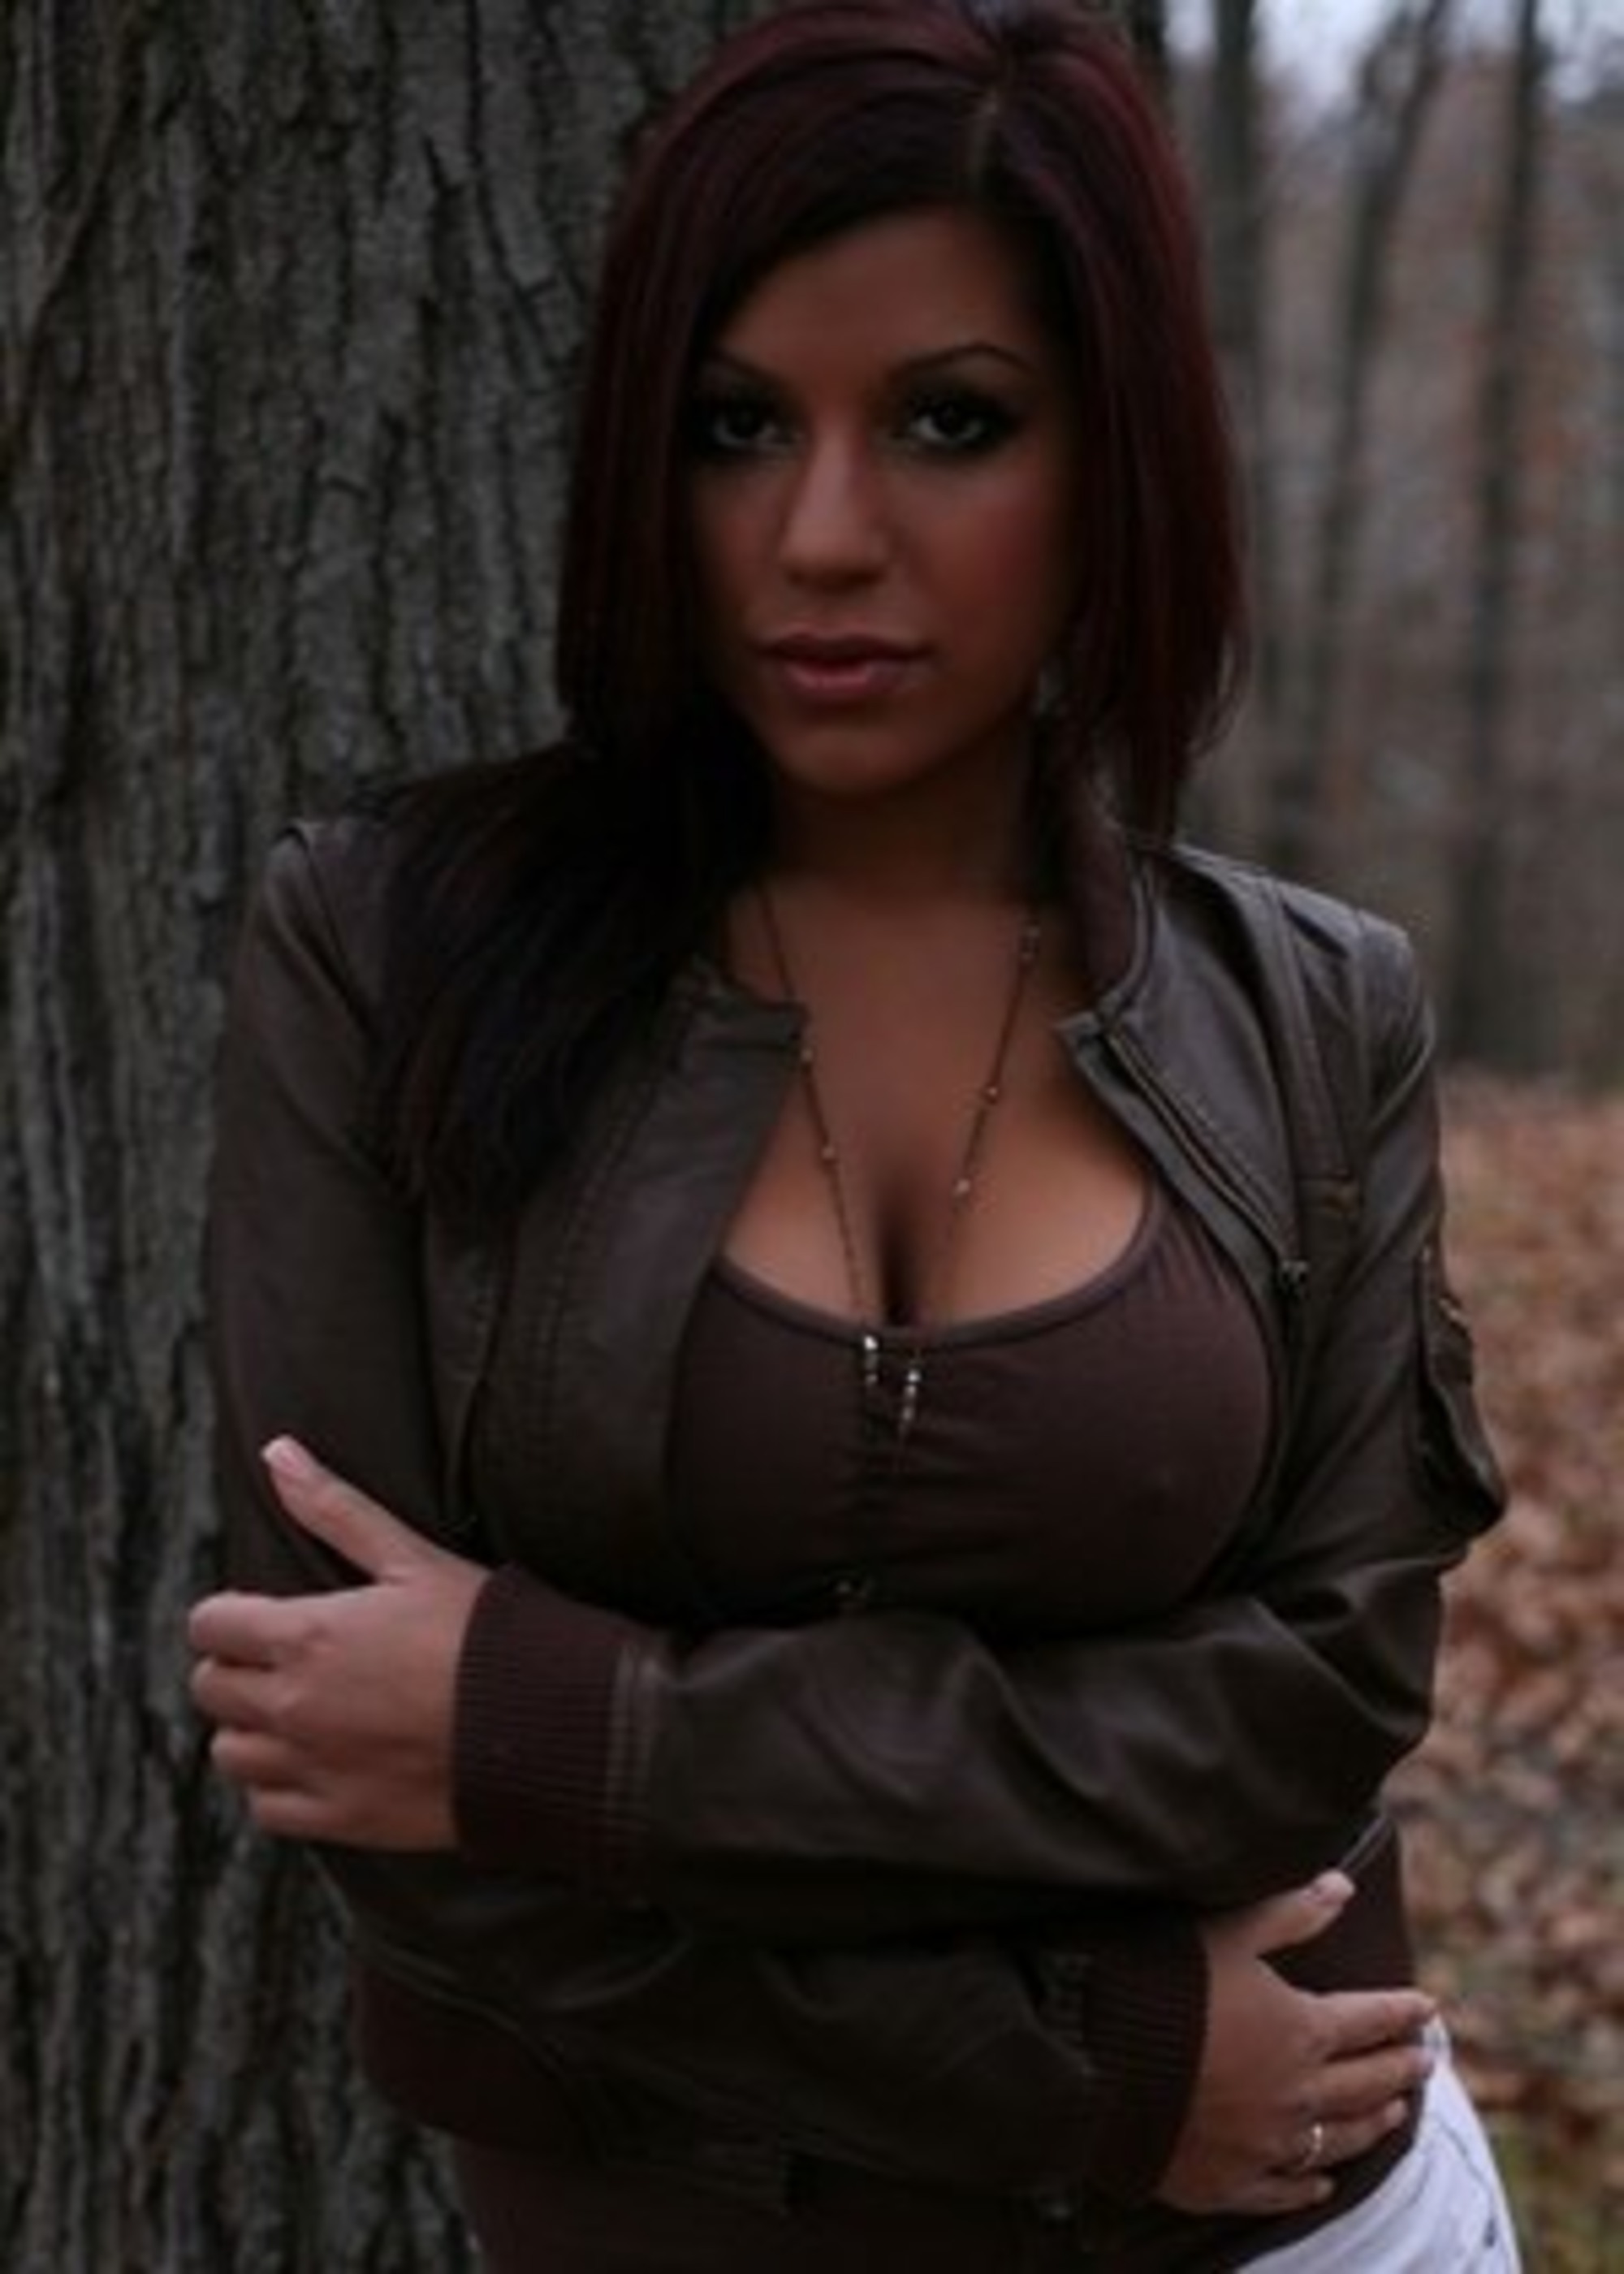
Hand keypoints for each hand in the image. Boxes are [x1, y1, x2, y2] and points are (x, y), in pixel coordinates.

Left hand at [188, 1438, 486, 1849]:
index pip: (210, 1624)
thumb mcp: (413, 1558)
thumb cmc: (486, 1632)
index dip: (231, 1614)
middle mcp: (293, 1706)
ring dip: (252, 1730)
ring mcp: (312, 1768)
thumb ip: (336, 1508)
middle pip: (210, 1689)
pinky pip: (267, 1808)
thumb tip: (277, 1452)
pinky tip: (318, 1761)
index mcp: (305, 1635)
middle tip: (286, 1659)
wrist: (545, 1725)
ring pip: (229, 1753)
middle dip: (237, 1668)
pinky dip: (278, 1786)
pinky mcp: (339, 1818)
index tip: (265, 1614)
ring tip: (299, 1712)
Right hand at [1159, 1874, 1435, 2216]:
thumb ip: (1289, 1913)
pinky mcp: (1229, 2182)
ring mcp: (1265, 2145)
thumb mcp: (1226, 1933)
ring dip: (1372, 2125)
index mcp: (1300, 2031)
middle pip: (1365, 2083)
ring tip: (1396, 2115)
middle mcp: (1296, 2094)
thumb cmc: (1162, 1986)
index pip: (1369, 2021)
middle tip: (1425, 2061)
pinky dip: (1312, 2185)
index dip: (1401, 2012)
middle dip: (1399, 2068)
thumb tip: (1342, 1885)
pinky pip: (1286, 2190)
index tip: (1427, 2008)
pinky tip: (1325, 2182)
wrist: (1097, 2063)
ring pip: (1337, 2139)